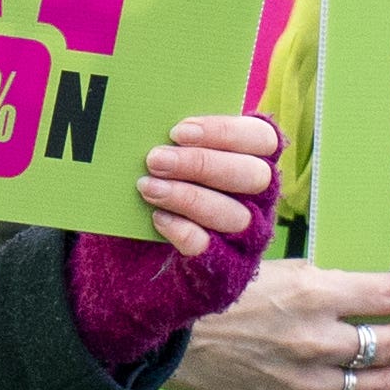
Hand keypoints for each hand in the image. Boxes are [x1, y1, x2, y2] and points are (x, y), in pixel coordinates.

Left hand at [67, 116, 281, 368]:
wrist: (127, 266)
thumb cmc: (152, 198)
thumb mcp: (162, 167)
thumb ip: (170, 144)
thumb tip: (149, 115)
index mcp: (251, 163)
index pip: (262, 139)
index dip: (225, 131)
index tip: (178, 130)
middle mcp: (259, 202)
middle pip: (254, 176)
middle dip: (202, 163)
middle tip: (155, 159)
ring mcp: (246, 240)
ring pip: (237, 215)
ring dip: (189, 196)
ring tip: (148, 188)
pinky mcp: (227, 275)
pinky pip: (216, 252)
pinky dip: (186, 232)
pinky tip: (158, 219)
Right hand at [168, 259, 389, 389]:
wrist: (168, 340)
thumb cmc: (215, 296)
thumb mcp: (269, 268)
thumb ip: (317, 281)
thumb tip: (358, 289)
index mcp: (312, 294)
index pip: (385, 295)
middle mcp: (316, 340)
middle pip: (389, 343)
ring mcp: (304, 382)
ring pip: (375, 383)